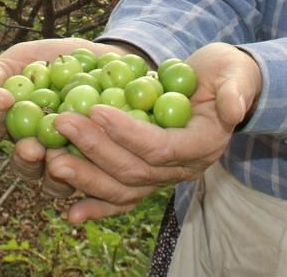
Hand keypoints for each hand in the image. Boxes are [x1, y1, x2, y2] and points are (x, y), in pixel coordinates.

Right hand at [0, 38, 119, 194]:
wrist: (101, 61)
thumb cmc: (54, 58)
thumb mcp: (23, 57)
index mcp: (12, 126)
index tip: (2, 99)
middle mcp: (35, 149)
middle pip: (24, 164)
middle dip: (25, 157)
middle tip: (31, 148)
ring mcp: (65, 160)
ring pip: (55, 181)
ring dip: (56, 173)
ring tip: (61, 159)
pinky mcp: (96, 165)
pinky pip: (93, 177)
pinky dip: (92, 172)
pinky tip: (96, 157)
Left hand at [42, 42, 260, 222]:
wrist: (221, 89)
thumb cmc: (226, 75)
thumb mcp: (235, 73)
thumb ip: (235, 90)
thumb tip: (231, 109)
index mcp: (202, 145)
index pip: (160, 147)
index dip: (127, 132)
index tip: (96, 108)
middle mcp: (182, 169)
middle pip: (134, 170)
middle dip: (95, 149)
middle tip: (61, 124)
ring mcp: (163, 176)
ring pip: (122, 188)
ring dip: (85, 177)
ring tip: (51, 161)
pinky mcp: (147, 174)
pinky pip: (120, 198)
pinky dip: (96, 206)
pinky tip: (70, 213)